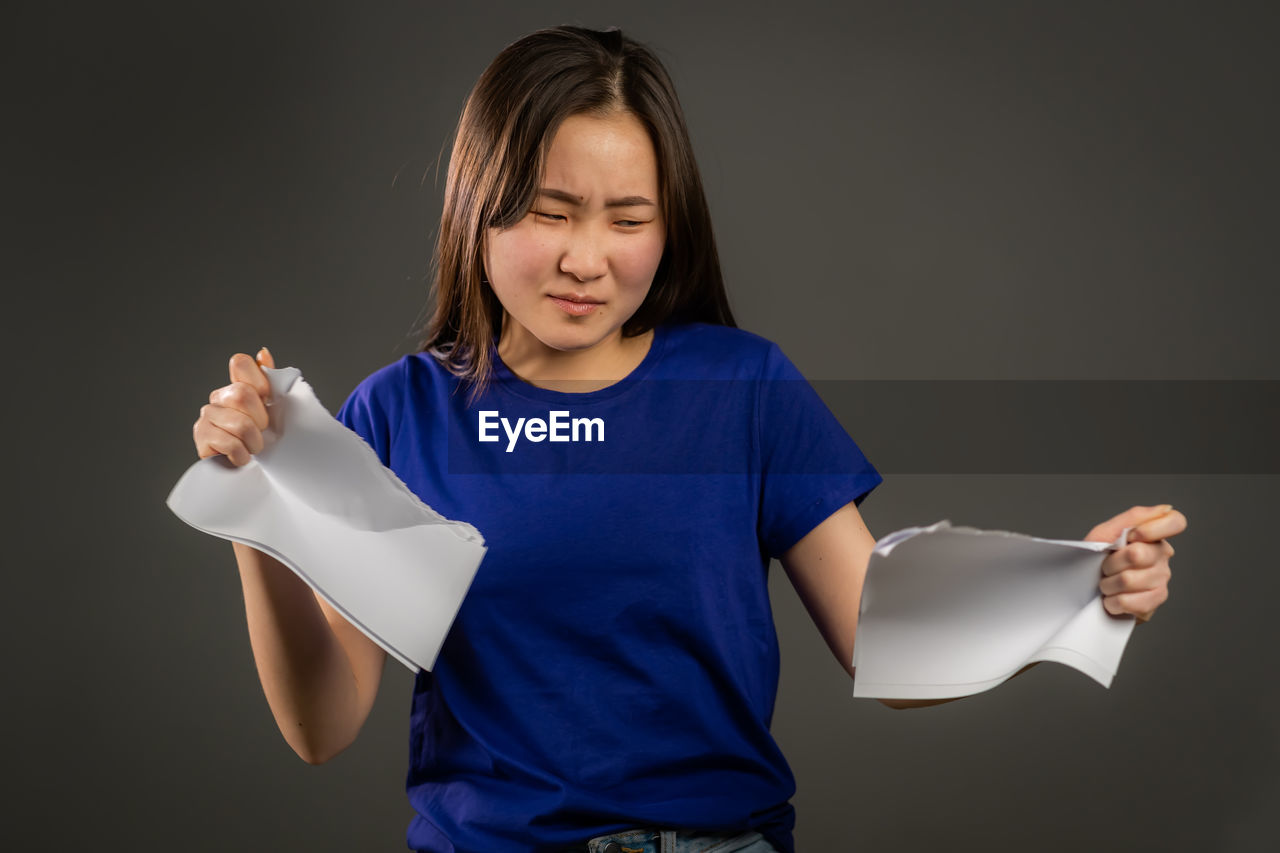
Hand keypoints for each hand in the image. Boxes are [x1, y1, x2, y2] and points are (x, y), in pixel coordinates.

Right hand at [191, 346, 276, 465]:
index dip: (258, 381)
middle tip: (261, 432)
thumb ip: (270, 381)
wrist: (254, 473)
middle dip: (260, 419)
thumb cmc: (265, 440)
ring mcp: (207, 415)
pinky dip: (242, 455)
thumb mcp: (275, 410)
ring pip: (240, 423)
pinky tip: (239, 457)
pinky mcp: (201, 436)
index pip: (241, 363)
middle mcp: (219, 396)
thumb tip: (263, 352)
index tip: (266, 399)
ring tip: (251, 448)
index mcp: (239, 386)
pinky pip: (230, 443)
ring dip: (253, 442)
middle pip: (242, 394)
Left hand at [1085, 504, 1184, 622]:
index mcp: (1153, 535)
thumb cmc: (1097, 559)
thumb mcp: (1105, 533)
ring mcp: (1162, 579)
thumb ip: (1133, 518)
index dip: (1152, 529)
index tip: (1130, 537)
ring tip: (1106, 584)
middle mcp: (1163, 555)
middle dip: (1110, 562)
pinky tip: (1112, 599)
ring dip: (1107, 584)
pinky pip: (1129, 601)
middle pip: (1137, 554)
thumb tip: (1167, 508)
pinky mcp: (1155, 601)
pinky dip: (1112, 602)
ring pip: (1129, 580)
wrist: (1087, 590)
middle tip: (1105, 567)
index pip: (1175, 522)